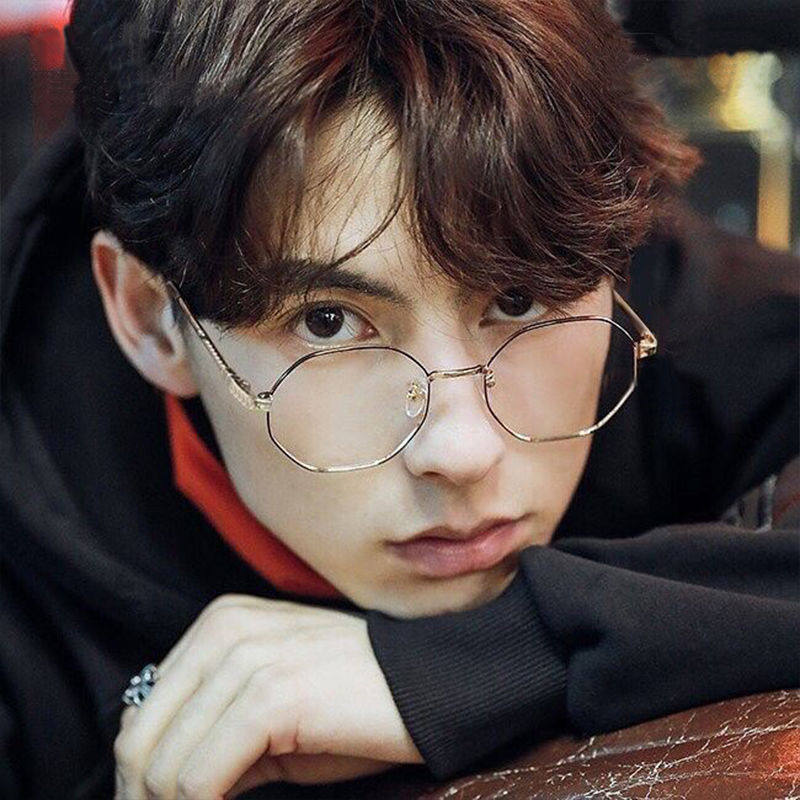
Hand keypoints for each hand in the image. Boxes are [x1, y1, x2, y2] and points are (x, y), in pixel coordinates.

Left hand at [113, 594, 423, 798]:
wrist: (427, 685)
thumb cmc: (352, 704)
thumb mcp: (269, 712)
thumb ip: (211, 733)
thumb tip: (151, 783)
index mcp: (220, 624)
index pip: (143, 711)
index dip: (140, 776)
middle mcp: (224, 630)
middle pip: (140, 737)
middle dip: (143, 797)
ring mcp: (246, 659)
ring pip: (162, 763)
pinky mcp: (269, 696)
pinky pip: (198, 777)